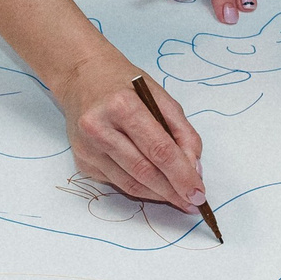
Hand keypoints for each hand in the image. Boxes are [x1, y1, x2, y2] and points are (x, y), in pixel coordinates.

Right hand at [51, 45, 210, 212]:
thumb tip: (194, 169)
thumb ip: (182, 132)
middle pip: (144, 171)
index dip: (182, 175)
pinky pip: (118, 183)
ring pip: (130, 184)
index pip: (159, 150)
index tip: (198, 192)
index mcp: (122, 106)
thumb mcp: (160, 97)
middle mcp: (99, 128)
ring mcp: (87, 149)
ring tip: (178, 197)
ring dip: (158, 195)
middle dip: (173, 191)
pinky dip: (140, 187)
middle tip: (192, 201)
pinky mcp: (82, 163)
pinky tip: (154, 185)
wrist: (82, 78)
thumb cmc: (124, 85)